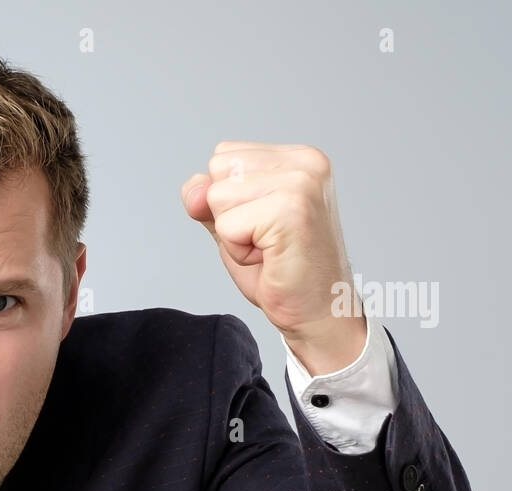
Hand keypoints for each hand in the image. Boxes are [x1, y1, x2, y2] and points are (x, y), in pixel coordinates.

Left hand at [181, 142, 362, 370]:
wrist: (318, 312)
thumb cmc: (280, 271)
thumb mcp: (234, 226)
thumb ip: (208, 200)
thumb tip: (193, 189)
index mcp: (296, 158)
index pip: (222, 156)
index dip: (228, 200)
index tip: (263, 226)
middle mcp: (304, 163)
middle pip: (217, 171)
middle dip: (227, 214)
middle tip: (265, 241)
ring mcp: (301, 183)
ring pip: (218, 197)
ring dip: (232, 235)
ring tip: (268, 249)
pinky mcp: (291, 210)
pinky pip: (227, 225)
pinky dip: (238, 251)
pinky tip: (270, 258)